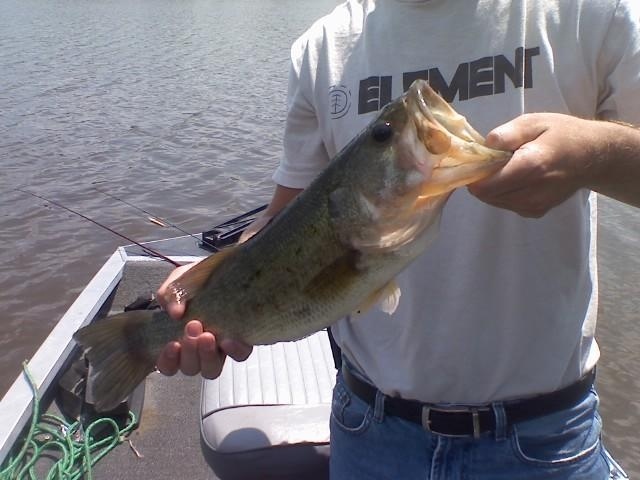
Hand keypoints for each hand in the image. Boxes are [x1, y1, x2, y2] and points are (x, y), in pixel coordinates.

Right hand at [156, 262, 251, 378]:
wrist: (218, 273)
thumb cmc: (193, 284)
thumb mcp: (177, 284)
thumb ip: (171, 295)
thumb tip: (175, 312)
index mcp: (177, 343)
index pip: (167, 365)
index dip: (168, 360)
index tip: (173, 344)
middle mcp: (197, 352)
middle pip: (190, 368)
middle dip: (190, 351)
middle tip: (193, 327)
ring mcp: (218, 349)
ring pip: (211, 369)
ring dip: (207, 355)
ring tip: (208, 335)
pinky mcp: (239, 342)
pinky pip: (239, 356)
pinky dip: (234, 351)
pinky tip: (229, 339)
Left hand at [468, 113, 602, 216]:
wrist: (592, 156)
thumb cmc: (562, 134)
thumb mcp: (535, 122)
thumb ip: (508, 133)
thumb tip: (485, 145)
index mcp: (531, 166)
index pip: (485, 185)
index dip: (474, 175)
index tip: (476, 161)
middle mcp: (532, 192)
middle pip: (486, 195)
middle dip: (482, 180)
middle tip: (491, 162)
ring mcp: (535, 205)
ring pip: (494, 201)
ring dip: (492, 187)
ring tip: (506, 168)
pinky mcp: (536, 212)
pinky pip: (506, 205)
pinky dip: (503, 194)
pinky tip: (516, 179)